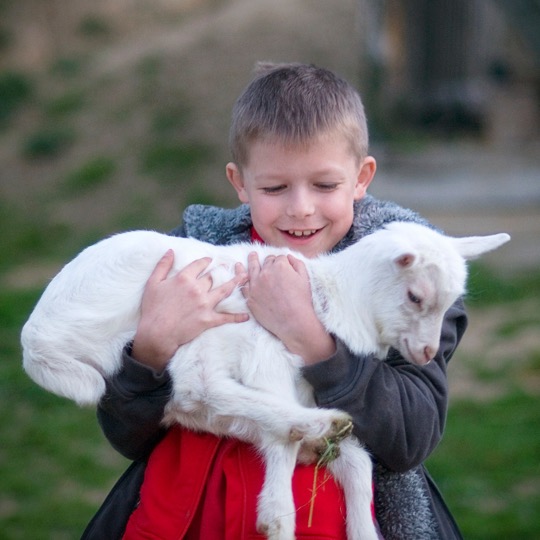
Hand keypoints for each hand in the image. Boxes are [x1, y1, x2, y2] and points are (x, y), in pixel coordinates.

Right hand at [132, 250, 248, 370]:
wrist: (156, 334)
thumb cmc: (153, 308)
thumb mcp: (153, 283)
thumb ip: (162, 265)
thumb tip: (170, 251)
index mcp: (184, 278)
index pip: (199, 265)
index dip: (206, 261)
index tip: (210, 260)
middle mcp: (197, 289)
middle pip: (213, 277)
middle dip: (221, 270)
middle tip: (228, 266)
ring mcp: (205, 304)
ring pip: (224, 290)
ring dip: (236, 283)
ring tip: (245, 277)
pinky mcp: (208, 320)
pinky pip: (226, 317)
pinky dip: (237, 317)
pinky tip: (246, 316)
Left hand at [244, 252, 334, 364]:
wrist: (294, 321)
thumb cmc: (301, 301)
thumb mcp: (305, 278)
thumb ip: (297, 263)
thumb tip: (288, 257)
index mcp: (280, 266)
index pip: (280, 258)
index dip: (283, 262)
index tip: (284, 265)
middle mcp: (266, 272)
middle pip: (266, 262)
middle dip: (269, 261)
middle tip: (270, 262)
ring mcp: (256, 285)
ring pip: (252, 267)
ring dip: (252, 260)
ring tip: (251, 255)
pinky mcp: (250, 297)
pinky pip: (242, 283)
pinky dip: (239, 274)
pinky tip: (238, 267)